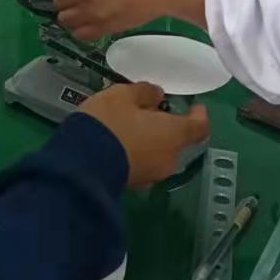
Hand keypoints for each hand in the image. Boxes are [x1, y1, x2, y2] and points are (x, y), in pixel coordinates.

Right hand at [80, 82, 210, 188]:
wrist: (80, 165)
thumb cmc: (108, 123)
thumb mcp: (123, 96)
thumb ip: (145, 93)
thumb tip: (158, 96)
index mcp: (173, 135)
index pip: (199, 127)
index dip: (199, 115)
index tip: (195, 105)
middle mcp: (169, 159)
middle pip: (177, 141)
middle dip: (168, 127)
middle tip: (152, 112)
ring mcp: (152, 176)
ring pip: (160, 154)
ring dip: (152, 141)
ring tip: (132, 127)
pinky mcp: (134, 185)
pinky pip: (143, 164)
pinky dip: (138, 154)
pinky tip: (120, 144)